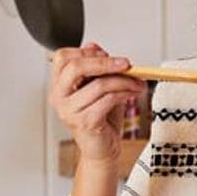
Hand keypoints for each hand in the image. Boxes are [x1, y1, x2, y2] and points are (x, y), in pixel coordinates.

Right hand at [50, 42, 146, 163]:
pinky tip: (133, 93)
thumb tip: (93, 46)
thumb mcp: (99, 87)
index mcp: (59, 85)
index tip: (107, 55)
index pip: (62, 57)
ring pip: (99, 84)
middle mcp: (59, 97)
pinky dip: (125, 93)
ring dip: (124, 80)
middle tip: (126, 64)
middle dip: (105, 62)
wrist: (102, 149)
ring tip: (137, 82)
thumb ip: (95, 67)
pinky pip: (108, 99)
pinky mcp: (85, 122)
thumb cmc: (100, 119)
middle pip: (76, 67)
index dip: (86, 52)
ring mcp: (69, 111)